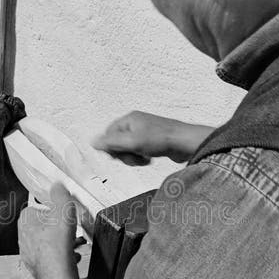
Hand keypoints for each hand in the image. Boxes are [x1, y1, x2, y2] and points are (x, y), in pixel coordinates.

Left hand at [18, 183, 77, 277]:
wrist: (56, 271)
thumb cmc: (55, 243)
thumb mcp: (63, 209)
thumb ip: (60, 194)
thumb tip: (58, 186)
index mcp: (25, 220)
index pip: (37, 209)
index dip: (52, 211)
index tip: (61, 213)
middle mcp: (23, 237)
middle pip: (43, 227)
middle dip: (57, 228)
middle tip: (69, 228)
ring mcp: (29, 253)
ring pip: (47, 243)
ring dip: (61, 242)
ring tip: (73, 242)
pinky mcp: (37, 267)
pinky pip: (51, 257)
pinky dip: (62, 256)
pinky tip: (72, 255)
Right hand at [93, 111, 214, 163]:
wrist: (185, 143)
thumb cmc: (162, 139)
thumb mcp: (132, 142)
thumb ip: (111, 142)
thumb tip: (93, 142)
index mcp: (129, 119)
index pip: (109, 134)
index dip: (111, 147)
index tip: (117, 155)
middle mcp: (136, 123)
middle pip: (117, 142)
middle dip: (123, 154)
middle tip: (133, 157)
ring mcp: (145, 132)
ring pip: (128, 149)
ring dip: (133, 158)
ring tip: (143, 158)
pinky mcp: (152, 142)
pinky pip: (139, 152)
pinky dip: (142, 158)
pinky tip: (149, 159)